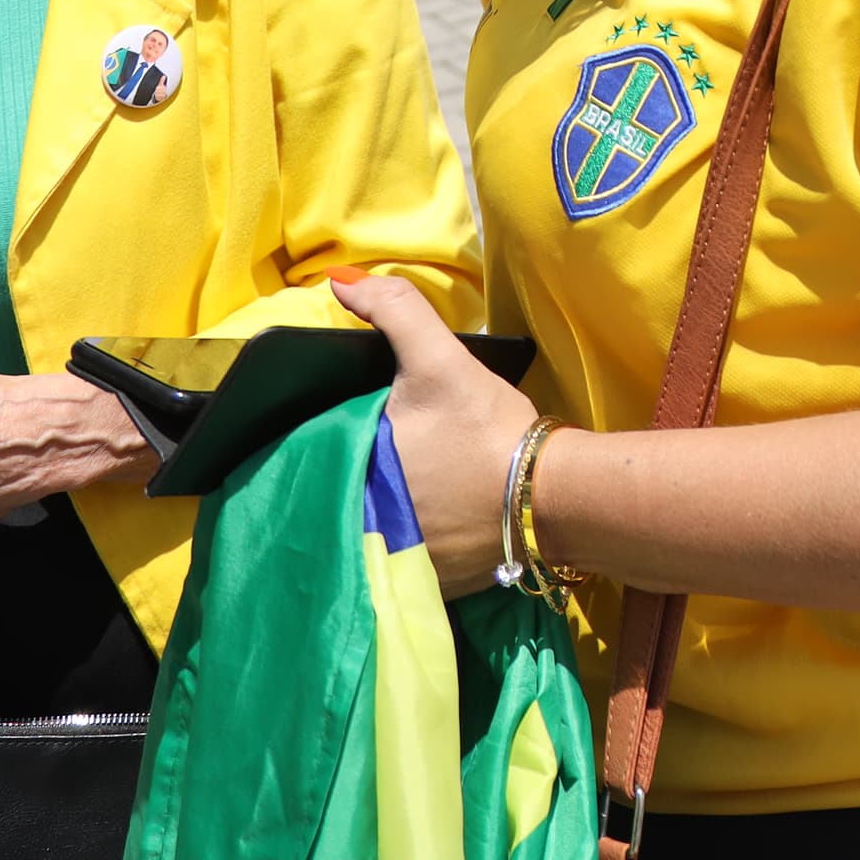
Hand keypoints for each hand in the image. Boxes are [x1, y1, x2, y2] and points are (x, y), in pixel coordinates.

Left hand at [336, 274, 537, 594]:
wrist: (547, 496)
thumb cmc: (486, 428)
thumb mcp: (442, 359)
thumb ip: (395, 311)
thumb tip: (340, 280)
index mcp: (351, 466)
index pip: (312, 450)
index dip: (320, 433)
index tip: (341, 422)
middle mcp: (359, 519)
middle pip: (335, 488)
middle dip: (346, 472)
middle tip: (377, 449)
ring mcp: (387, 556)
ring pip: (365, 524)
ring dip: (372, 508)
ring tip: (399, 483)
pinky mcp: (420, 579)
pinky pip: (396, 556)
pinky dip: (405, 537)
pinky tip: (426, 518)